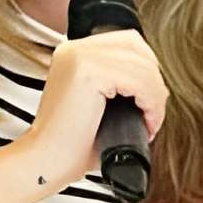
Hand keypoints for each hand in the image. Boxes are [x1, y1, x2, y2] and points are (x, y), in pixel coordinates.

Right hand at [17, 30, 169, 183]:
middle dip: (154, 81)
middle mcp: (73, 48)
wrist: (46, 161)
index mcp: (72, 52)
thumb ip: (119, 83)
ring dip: (156, 97)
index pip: (128, 42)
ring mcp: (79, 57)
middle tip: (152, 112)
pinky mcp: (89, 72)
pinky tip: (147, 123)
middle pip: (137, 48)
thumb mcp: (96, 102)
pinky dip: (153, 104)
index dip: (147, 69)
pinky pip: (141, 81)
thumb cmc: (72, 142)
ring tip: (150, 121)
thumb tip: (156, 83)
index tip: (148, 100)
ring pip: (143, 66)